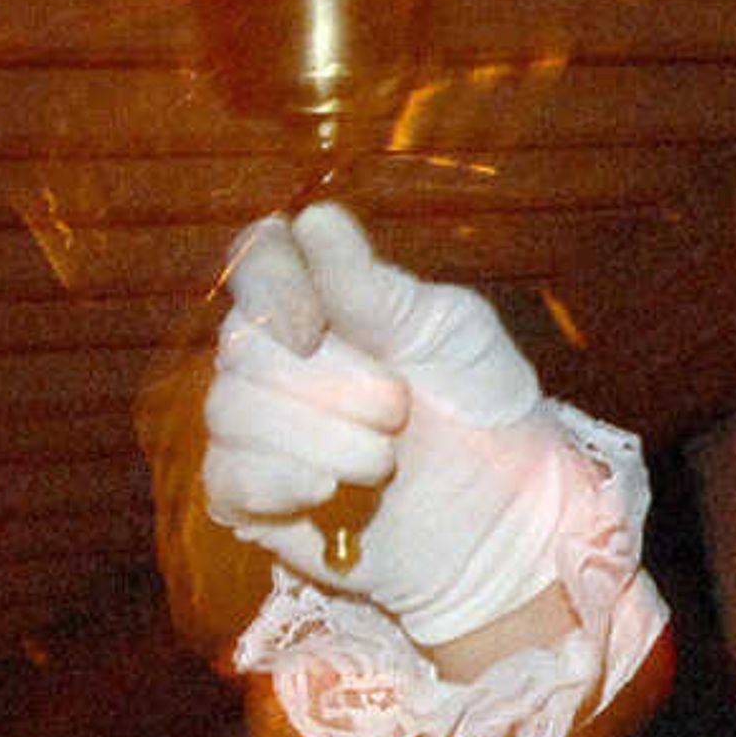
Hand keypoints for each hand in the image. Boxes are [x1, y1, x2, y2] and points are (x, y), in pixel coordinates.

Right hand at [201, 204, 577, 650]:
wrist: (506, 515)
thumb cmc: (482, 409)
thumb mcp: (452, 334)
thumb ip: (380, 289)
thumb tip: (316, 221)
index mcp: (319, 301)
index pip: (255, 261)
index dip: (272, 285)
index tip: (317, 324)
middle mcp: (273, 358)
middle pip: (242, 343)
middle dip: (328, 381)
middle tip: (398, 410)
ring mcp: (255, 428)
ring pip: (231, 411)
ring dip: (322, 438)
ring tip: (386, 462)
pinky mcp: (251, 499)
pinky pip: (228, 477)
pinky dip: (284, 483)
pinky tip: (332, 493)